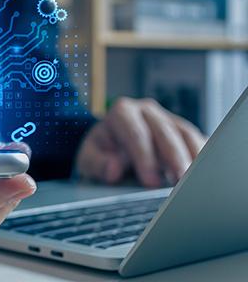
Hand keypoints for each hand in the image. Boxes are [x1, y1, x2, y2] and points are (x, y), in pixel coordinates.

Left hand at [76, 98, 206, 186]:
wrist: (111, 149)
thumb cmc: (101, 154)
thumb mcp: (88, 159)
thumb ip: (97, 164)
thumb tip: (112, 169)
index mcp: (122, 113)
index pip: (136, 133)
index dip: (144, 157)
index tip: (150, 180)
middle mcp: (147, 111)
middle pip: (164, 132)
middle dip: (173, 158)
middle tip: (180, 182)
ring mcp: (167, 119)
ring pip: (185, 133)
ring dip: (193, 157)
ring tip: (196, 181)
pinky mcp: (183, 131)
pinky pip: (197, 140)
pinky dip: (203, 157)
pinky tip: (205, 175)